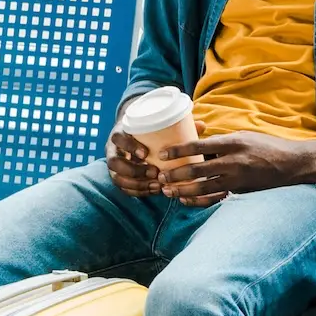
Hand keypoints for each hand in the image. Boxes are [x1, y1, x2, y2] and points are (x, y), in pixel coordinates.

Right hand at [107, 116, 228, 205]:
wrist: (130, 132)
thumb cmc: (147, 128)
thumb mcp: (156, 124)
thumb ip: (176, 125)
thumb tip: (202, 125)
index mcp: (120, 132)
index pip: (118, 138)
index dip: (129, 146)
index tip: (145, 153)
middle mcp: (113, 148)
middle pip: (114, 162)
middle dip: (134, 170)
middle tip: (154, 172)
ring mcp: (114, 163)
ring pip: (117, 177)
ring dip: (136, 184)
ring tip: (156, 185)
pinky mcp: (118, 175)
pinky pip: (122, 187)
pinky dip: (136, 191)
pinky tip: (152, 191)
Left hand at [158, 131, 314, 204]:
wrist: (293, 164)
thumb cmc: (268, 146)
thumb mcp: (245, 136)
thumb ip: (223, 141)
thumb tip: (199, 143)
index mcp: (233, 142)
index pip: (200, 146)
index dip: (179, 150)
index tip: (163, 154)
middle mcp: (233, 161)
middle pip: (197, 170)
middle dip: (175, 174)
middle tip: (160, 176)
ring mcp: (237, 178)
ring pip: (203, 187)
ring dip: (182, 190)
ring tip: (167, 190)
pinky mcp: (240, 191)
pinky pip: (214, 197)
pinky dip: (198, 200)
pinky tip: (186, 200)